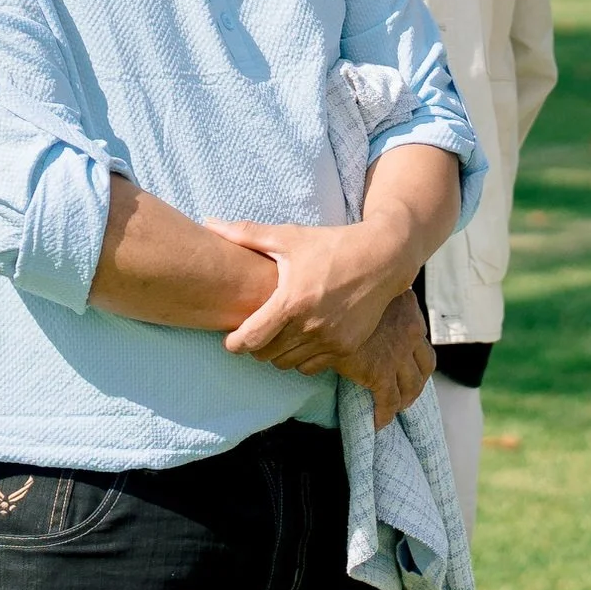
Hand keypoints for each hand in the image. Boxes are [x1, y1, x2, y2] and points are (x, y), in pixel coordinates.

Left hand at [215, 212, 409, 370]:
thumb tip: (208, 223)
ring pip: (287, 364)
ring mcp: (330, 340)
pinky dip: (302, 358)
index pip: (250, 340)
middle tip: (257, 331)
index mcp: (291, 302)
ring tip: (279, 334)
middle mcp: (310, 326)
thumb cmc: (331, 245)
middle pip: (265, 355)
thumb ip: (246, 234)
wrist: (383, 258)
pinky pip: (311, 366)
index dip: (234, 343)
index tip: (231, 338)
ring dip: (279, 353)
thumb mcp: (289, 237)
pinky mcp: (346, 348)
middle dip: (256, 346)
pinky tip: (302, 339)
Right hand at [335, 289, 435, 428]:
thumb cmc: (339, 293)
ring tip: (396, 407)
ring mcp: (398, 354)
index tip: (407, 363)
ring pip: (412, 385)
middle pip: (425, 364)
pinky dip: (385, 414)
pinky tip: (378, 423)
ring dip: (406, 399)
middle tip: (407, 391)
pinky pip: (388, 400)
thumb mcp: (365, 291)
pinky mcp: (380, 372)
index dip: (415, 354)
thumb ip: (373, 302)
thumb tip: (362, 308)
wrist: (328, 304)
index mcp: (408, 309)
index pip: (420, 336)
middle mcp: (411, 331)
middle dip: (418, 380)